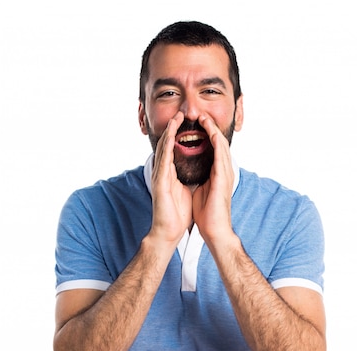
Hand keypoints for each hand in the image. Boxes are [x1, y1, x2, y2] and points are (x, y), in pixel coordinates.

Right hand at [150, 111, 192, 244]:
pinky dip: (168, 148)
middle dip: (174, 128)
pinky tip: (171, 137)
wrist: (169, 231)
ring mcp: (159, 177)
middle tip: (181, 113)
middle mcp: (162, 172)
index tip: (188, 123)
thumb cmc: (177, 215)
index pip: (174, 149)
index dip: (179, 134)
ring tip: (176, 118)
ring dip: (170, 132)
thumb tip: (197, 168)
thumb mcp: (185, 190)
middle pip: (167, 144)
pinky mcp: (160, 183)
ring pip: (164, 149)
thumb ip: (187, 177)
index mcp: (169, 174)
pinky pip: (164, 161)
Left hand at [192, 114, 234, 245]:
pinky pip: (220, 156)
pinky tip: (210, 132)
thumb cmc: (207, 214)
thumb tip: (191, 170)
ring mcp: (225, 174)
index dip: (207, 135)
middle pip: (219, 143)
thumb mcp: (200, 190)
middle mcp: (224, 172)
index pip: (213, 150)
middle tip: (202, 114)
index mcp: (218, 174)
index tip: (197, 125)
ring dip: (213, 130)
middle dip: (211, 128)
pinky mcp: (223, 179)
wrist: (214, 230)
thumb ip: (199, 177)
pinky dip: (216, 142)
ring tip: (205, 118)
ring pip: (221, 146)